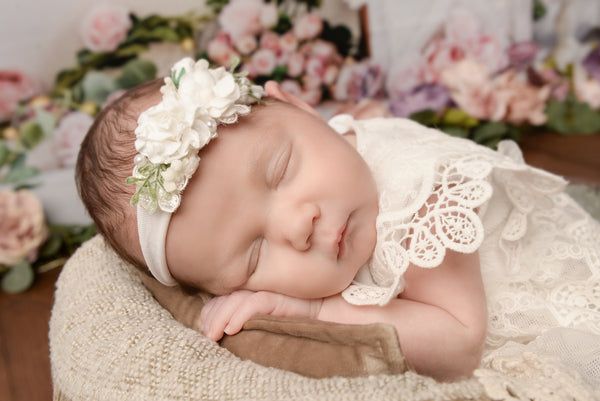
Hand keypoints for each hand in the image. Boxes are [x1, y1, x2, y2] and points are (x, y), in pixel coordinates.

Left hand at [200, 290, 321, 340]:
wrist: (326, 310)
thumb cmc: (296, 316)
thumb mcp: (266, 318)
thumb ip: (247, 317)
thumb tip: (222, 331)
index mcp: (252, 291)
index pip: (223, 298)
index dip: (210, 311)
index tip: (204, 328)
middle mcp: (257, 287)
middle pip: (226, 298)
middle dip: (212, 317)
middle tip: (207, 336)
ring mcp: (268, 290)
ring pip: (235, 300)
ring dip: (220, 318)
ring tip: (213, 336)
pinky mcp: (279, 297)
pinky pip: (254, 304)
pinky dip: (239, 316)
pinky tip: (231, 329)